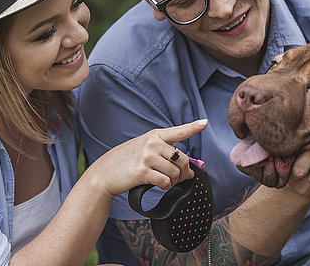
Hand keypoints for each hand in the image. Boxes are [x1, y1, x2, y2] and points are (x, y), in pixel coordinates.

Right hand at [89, 119, 207, 198]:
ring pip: (175, 172)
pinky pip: (166, 181)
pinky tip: (158, 184)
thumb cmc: (127, 162)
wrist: (104, 173)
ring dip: (174, 181)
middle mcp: (152, 143)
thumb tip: (190, 172)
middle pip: (183, 159)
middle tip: (178, 178)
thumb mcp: (145, 150)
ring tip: (165, 181)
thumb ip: (166, 157)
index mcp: (154, 135)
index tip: (204, 122)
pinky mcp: (142, 172)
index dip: (193, 127)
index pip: (178, 131)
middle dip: (184, 172)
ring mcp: (147, 157)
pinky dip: (165, 186)